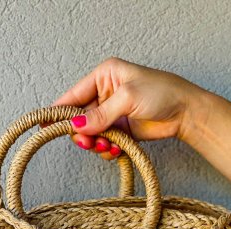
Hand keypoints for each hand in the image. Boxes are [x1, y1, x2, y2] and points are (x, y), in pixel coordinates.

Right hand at [46, 57, 208, 158]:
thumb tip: (77, 126)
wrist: (186, 112)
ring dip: (96, 144)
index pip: (73, 95)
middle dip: (82, 133)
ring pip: (91, 134)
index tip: (44, 125)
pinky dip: (107, 149)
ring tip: (107, 146)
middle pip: (80, 119)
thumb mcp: (128, 98)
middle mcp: (105, 95)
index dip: (58, 111)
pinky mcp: (121, 131)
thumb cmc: (163, 93)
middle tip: (88, 142)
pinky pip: (104, 143)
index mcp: (103, 76)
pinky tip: (116, 150)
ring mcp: (112, 114)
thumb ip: (101, 114)